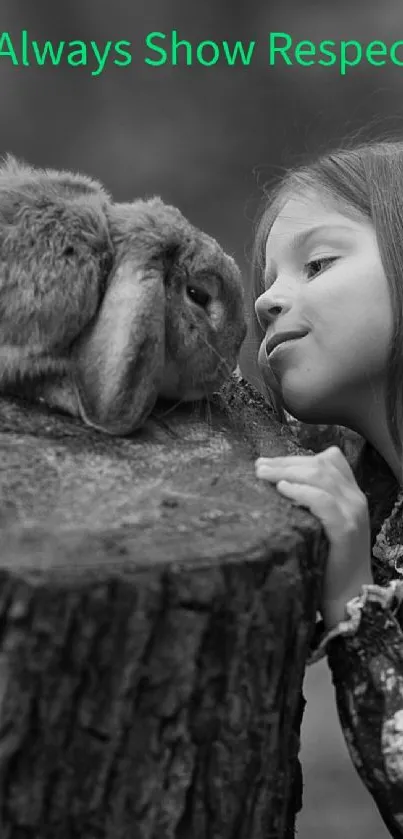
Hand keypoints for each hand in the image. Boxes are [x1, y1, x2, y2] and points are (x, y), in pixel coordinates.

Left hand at [255, 446, 372, 628]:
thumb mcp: (323, 524)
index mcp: (351, 494)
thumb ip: (312, 503)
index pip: (330, 459)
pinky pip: (322, 501)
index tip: (269, 462)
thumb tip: (277, 484)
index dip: (298, 457)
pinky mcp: (346, 529)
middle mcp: (355, 498)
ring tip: (263, 474)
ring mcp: (353, 512)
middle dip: (286, 462)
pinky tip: (283, 489)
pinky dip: (301, 492)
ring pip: (320, 477)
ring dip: (287, 472)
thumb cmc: (327, 560)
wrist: (348, 595)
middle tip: (259, 466)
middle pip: (320, 465)